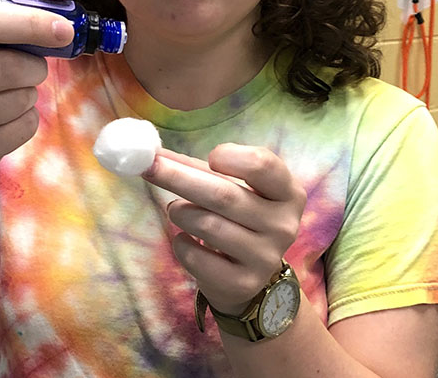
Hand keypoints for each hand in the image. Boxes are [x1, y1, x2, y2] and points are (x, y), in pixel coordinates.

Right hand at [0, 0, 75, 167]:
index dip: (29, 22)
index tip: (64, 28)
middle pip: (7, 67)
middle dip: (36, 64)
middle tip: (35, 63)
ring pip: (17, 101)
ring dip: (31, 91)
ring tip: (13, 88)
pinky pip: (21, 130)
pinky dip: (28, 118)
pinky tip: (9, 113)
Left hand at [143, 144, 306, 314]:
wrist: (249, 274)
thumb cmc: (238, 216)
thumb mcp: (233, 187)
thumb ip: (201, 169)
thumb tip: (155, 154)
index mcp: (287, 192)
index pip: (264, 166)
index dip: (234, 157)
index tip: (211, 156)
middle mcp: (283, 225)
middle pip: (224, 195)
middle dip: (179, 177)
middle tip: (150, 167)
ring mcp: (265, 258)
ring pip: (206, 225)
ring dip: (179, 212)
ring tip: (176, 209)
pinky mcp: (243, 283)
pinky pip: (196, 257)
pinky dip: (180, 243)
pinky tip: (185, 238)